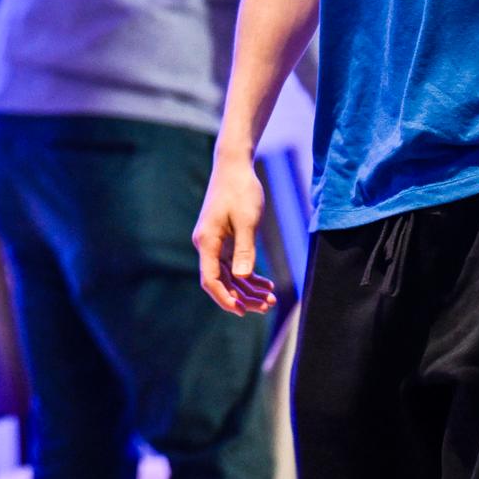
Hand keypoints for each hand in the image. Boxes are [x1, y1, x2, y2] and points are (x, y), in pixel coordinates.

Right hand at [193, 153, 276, 316]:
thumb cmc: (241, 190)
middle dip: (243, 297)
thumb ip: (245, 249)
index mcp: (207, 241)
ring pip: (229, 275)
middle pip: (221, 281)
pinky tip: (266, 284)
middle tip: (267, 306)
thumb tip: (244, 277)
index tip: (243, 311)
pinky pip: (234, 265)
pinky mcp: (224, 239)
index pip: (211, 279)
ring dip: (248, 289)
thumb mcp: (247, 220)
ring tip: (271, 299)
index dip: (225, 298)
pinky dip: (249, 276)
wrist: (234, 167)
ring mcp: (215, 243)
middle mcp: (206, 244)